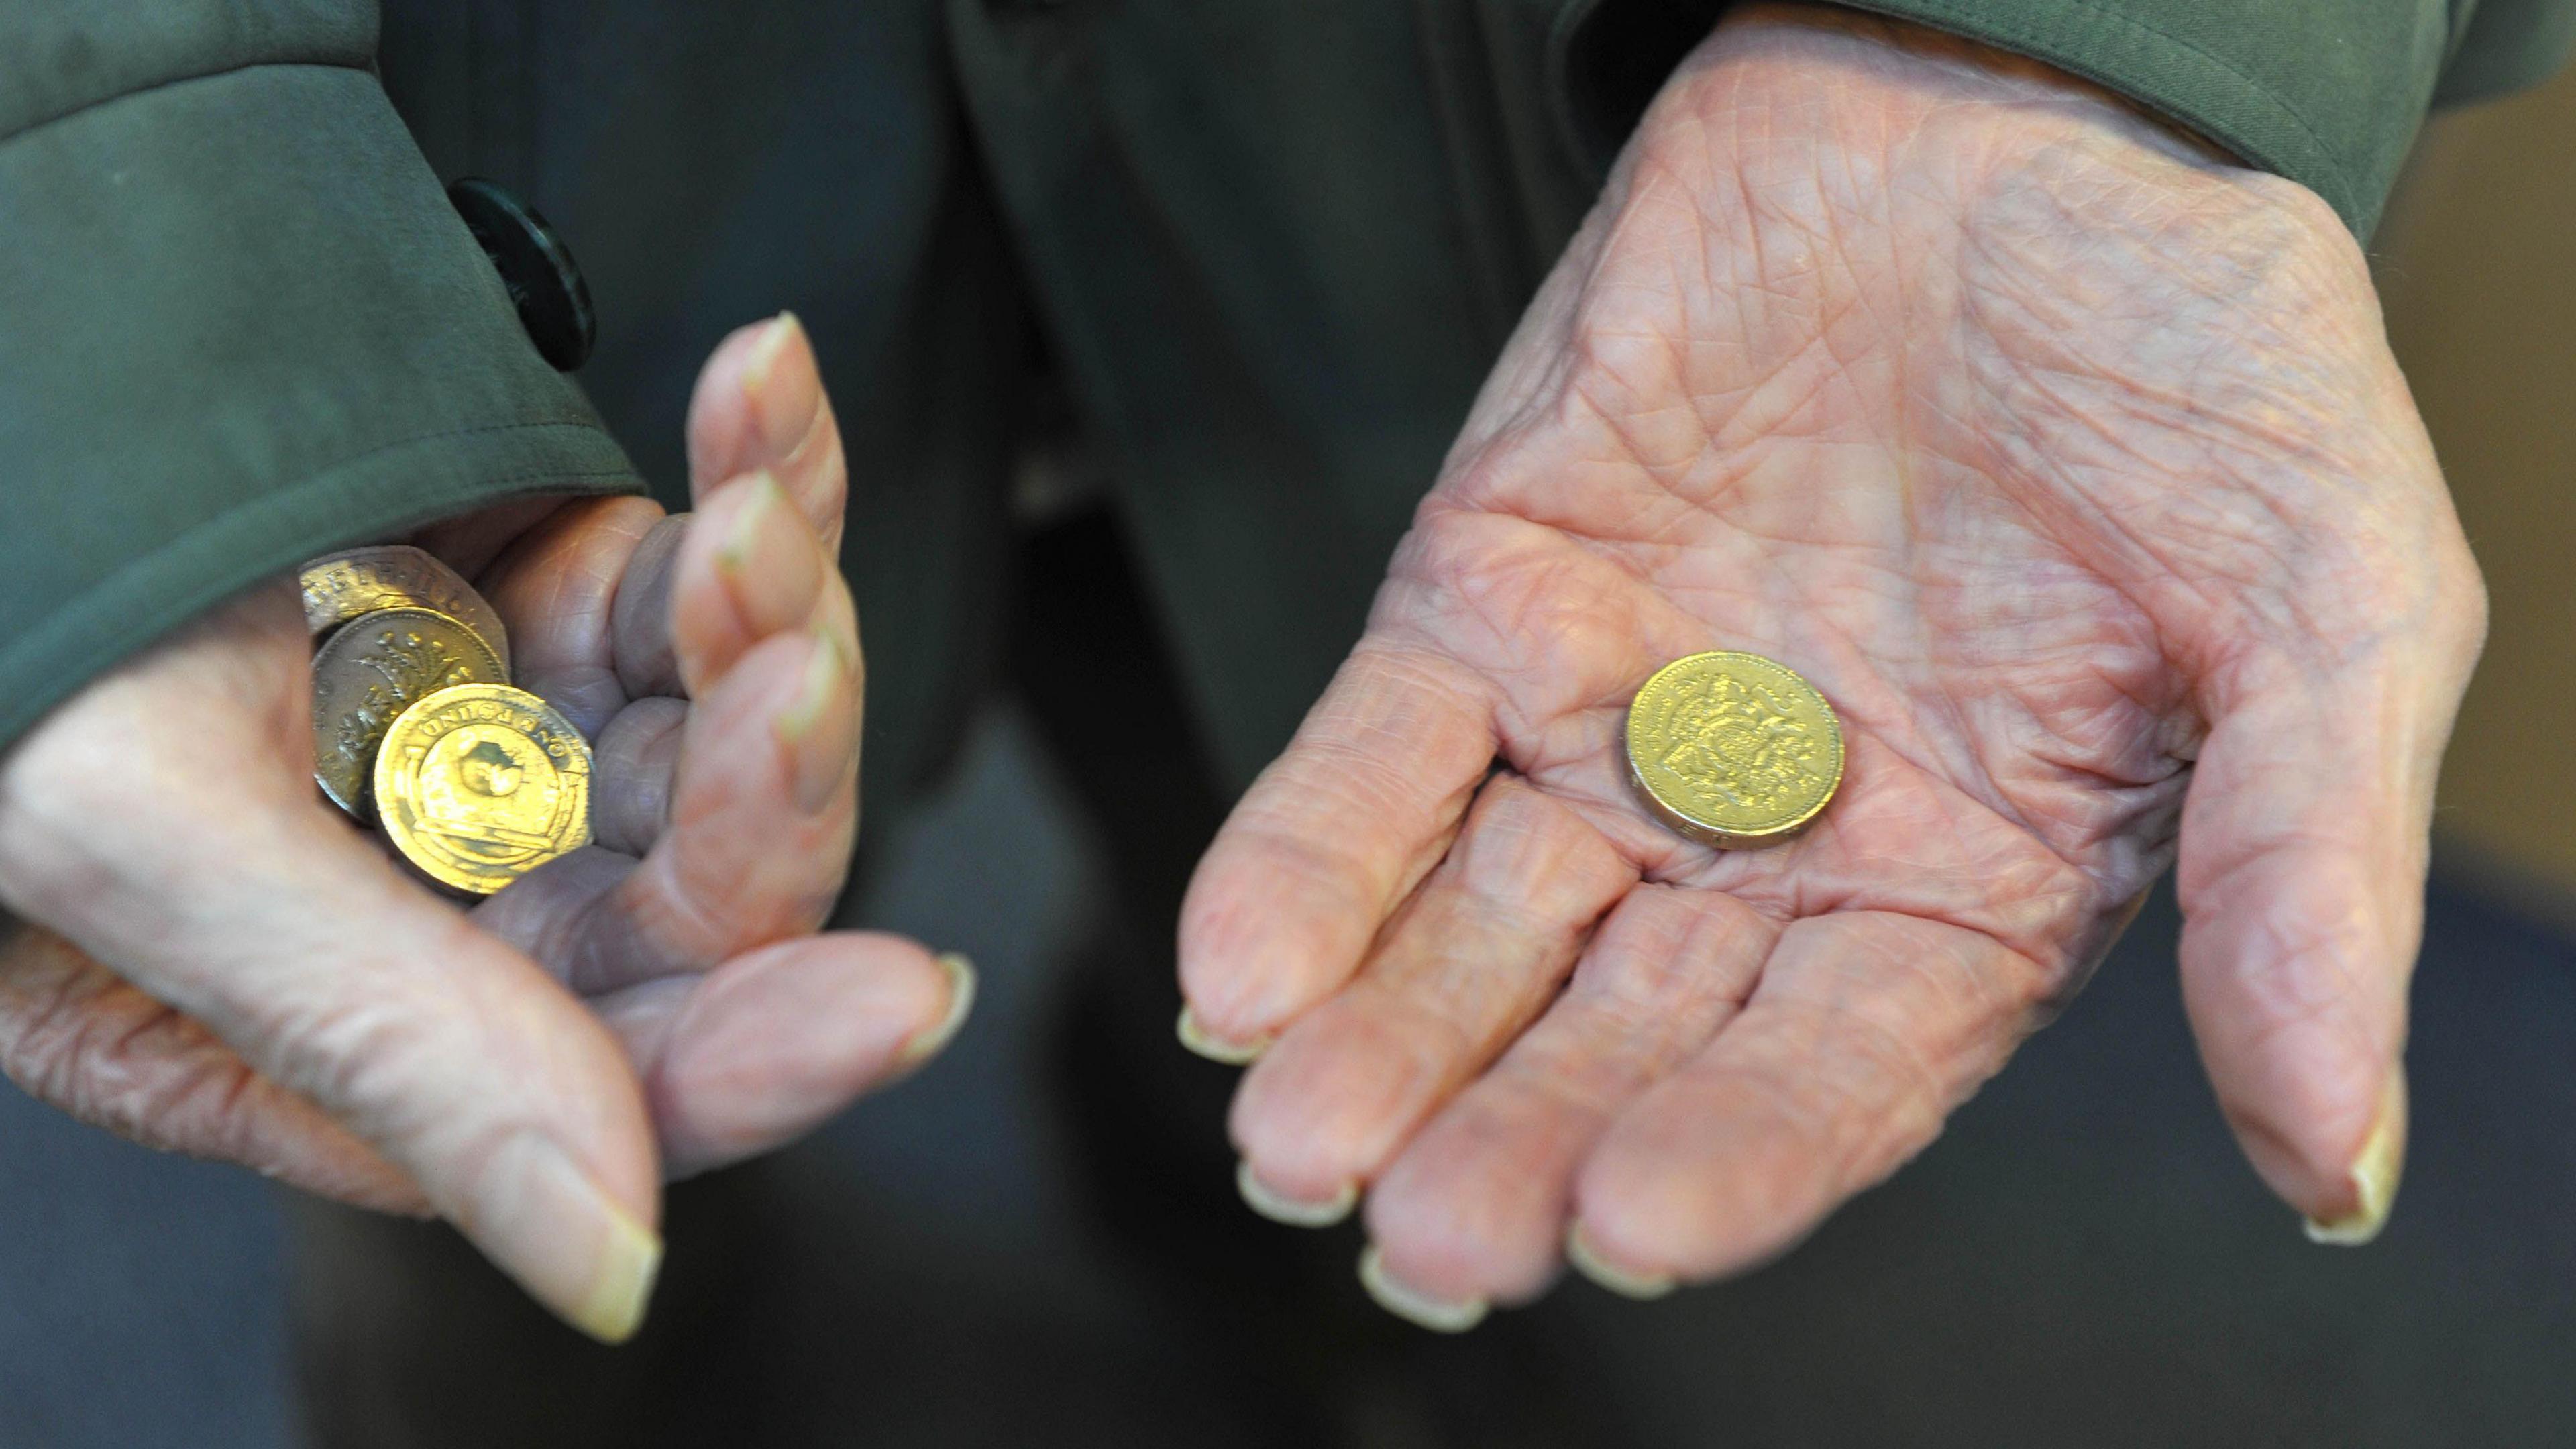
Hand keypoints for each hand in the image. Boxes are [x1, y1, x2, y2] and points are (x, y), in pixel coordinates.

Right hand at [0, 316, 967, 1340]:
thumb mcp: (143, 846)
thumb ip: (389, 1042)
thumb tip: (613, 1265)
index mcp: (355, 1028)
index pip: (611, 1087)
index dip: (762, 1056)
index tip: (895, 1001)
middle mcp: (456, 898)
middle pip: (709, 890)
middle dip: (775, 777)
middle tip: (780, 667)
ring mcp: (505, 737)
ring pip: (726, 717)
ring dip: (774, 607)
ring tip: (752, 510)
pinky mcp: (529, 593)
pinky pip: (689, 574)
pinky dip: (755, 480)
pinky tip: (767, 391)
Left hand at [1178, 7, 2482, 1326]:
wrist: (2012, 97)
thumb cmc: (2202, 349)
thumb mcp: (2326, 602)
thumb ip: (2299, 876)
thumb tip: (2337, 1162)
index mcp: (1969, 885)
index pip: (1838, 1069)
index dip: (1741, 1153)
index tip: (1635, 1224)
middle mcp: (1777, 836)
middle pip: (1628, 1031)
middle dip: (1519, 1134)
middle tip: (1428, 1240)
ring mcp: (1617, 722)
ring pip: (1478, 925)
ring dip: (1387, 1036)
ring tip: (1302, 1143)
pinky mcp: (1490, 598)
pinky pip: (1376, 755)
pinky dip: (1307, 857)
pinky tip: (1240, 969)